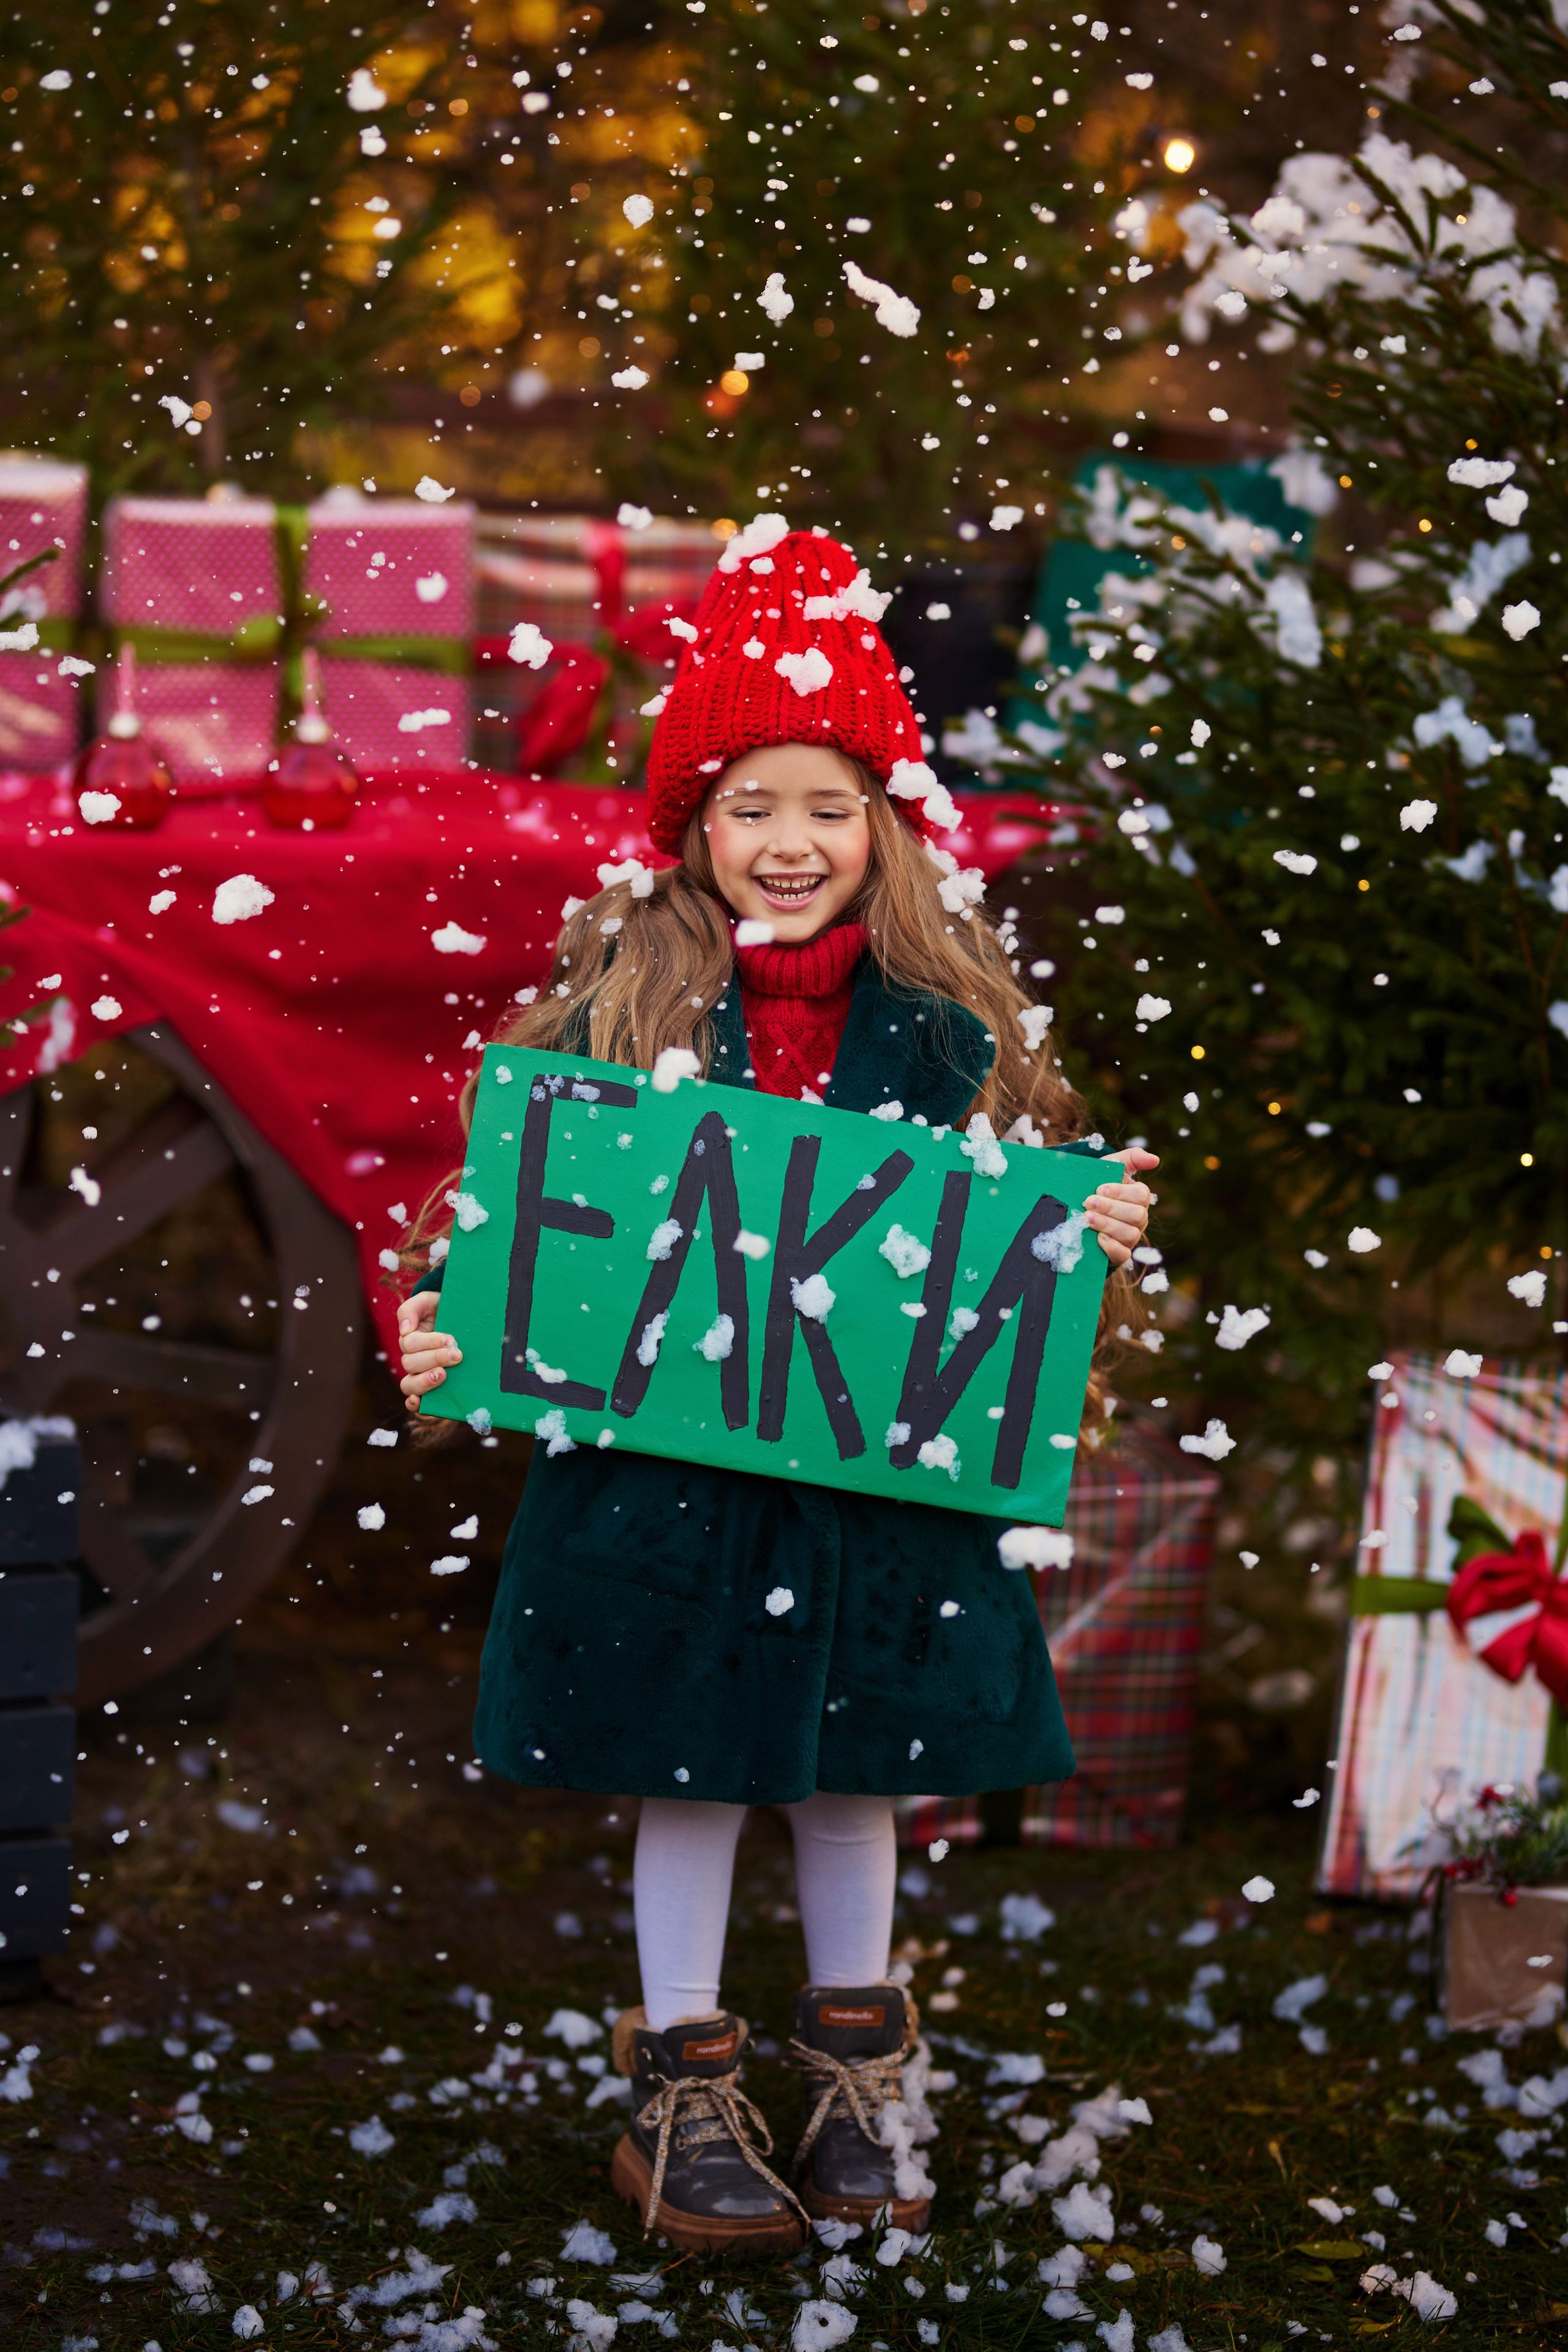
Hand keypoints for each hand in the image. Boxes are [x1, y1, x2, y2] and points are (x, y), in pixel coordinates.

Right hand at [397, 1288, 461, 1411]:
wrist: (463, 1320)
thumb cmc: (443, 1309)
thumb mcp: (428, 1301)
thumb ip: (412, 1309)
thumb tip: (405, 1330)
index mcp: (410, 1338)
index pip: (410, 1344)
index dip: (430, 1343)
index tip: (451, 1339)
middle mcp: (413, 1358)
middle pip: (410, 1364)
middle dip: (435, 1359)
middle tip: (457, 1355)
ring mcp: (420, 1375)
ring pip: (409, 1385)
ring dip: (425, 1381)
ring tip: (444, 1375)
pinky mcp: (431, 1388)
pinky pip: (414, 1402)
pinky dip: (414, 1404)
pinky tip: (420, 1401)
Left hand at [1084, 1147, 1159, 1270]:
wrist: (1076, 1205)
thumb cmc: (1096, 1184)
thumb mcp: (1110, 1166)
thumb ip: (1132, 1158)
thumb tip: (1155, 1159)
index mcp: (1139, 1198)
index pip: (1141, 1195)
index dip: (1120, 1192)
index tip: (1099, 1189)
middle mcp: (1139, 1219)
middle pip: (1137, 1215)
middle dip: (1111, 1208)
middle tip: (1089, 1203)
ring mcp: (1130, 1238)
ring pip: (1130, 1234)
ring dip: (1108, 1225)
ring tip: (1087, 1218)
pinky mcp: (1118, 1254)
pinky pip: (1123, 1255)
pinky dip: (1112, 1246)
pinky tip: (1098, 1238)